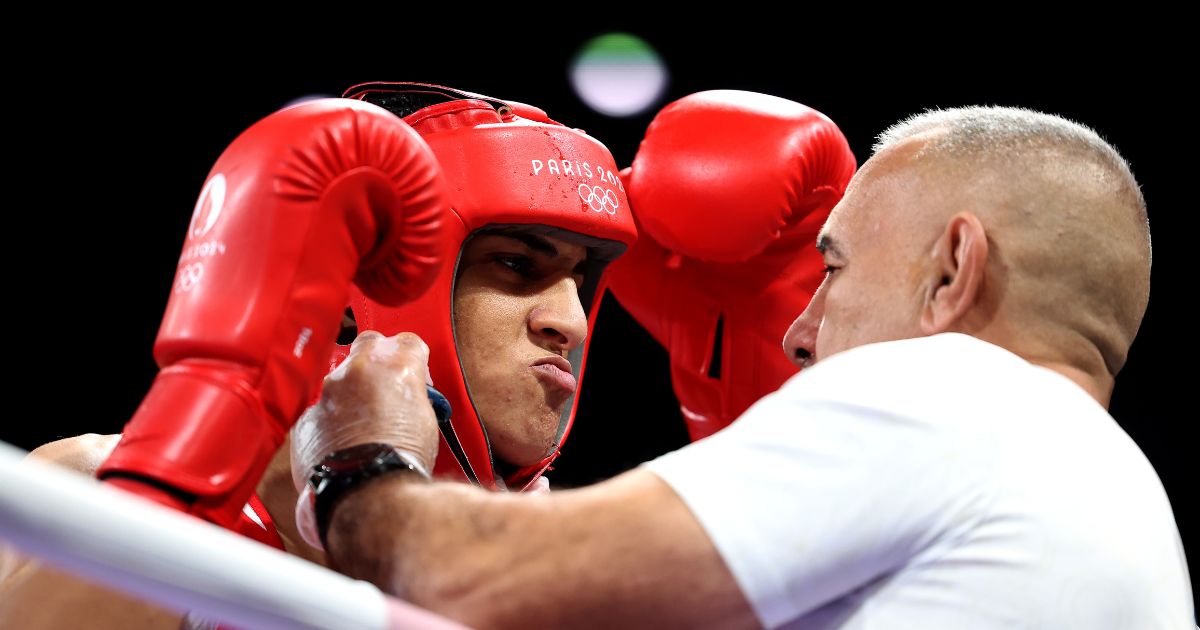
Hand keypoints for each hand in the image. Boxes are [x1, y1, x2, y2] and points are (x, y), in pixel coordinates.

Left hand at [291, 331, 439, 491]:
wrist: (367, 491)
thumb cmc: (400, 461)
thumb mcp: (426, 421)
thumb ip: (413, 396)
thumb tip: (408, 397)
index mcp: (397, 366)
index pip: (408, 342)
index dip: (413, 358)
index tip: (413, 374)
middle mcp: (359, 370)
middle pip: (369, 344)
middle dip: (378, 359)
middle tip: (387, 385)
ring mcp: (329, 391)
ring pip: (341, 378)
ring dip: (352, 393)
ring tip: (365, 424)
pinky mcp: (307, 416)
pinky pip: (320, 409)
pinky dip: (330, 421)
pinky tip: (343, 442)